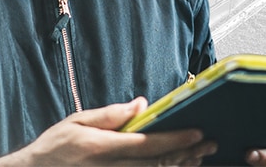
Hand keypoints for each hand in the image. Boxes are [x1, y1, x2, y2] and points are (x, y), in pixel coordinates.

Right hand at [0, 97, 217, 165]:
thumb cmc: (56, 147)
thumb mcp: (77, 121)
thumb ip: (111, 114)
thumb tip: (141, 104)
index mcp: (103, 148)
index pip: (148, 144)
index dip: (175, 138)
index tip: (196, 131)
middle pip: (159, 164)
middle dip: (187, 152)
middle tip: (209, 142)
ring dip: (181, 164)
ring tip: (201, 153)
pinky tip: (177, 165)